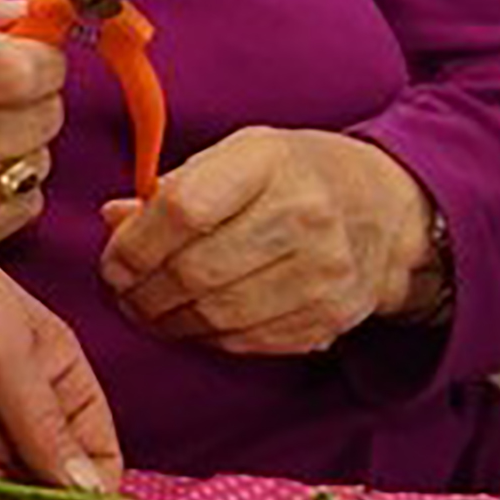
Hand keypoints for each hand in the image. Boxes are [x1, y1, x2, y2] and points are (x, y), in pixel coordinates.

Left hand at [100, 128, 438, 354]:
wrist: (386, 211)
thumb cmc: (291, 178)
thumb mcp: (236, 158)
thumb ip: (173, 189)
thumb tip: (114, 219)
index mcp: (268, 160)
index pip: (183, 210)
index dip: (134, 246)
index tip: (113, 262)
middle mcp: (304, 212)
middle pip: (194, 272)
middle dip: (141, 293)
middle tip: (122, 295)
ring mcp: (322, 269)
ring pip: (215, 315)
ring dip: (166, 322)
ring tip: (148, 311)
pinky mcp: (328, 315)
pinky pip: (244, 341)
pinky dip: (204, 337)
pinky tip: (191, 322)